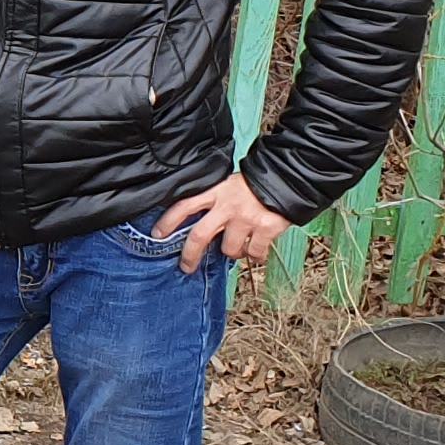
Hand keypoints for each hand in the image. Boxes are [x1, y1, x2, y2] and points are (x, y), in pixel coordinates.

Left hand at [155, 171, 287, 273]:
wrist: (287, 178)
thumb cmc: (256, 185)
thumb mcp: (230, 186)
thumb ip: (216, 202)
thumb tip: (204, 231)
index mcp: (216, 192)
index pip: (185, 205)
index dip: (168, 221)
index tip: (157, 234)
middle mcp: (228, 206)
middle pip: (200, 234)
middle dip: (190, 255)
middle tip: (186, 267)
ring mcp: (246, 218)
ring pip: (229, 249)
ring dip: (234, 252)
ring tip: (241, 245)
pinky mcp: (265, 228)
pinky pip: (254, 253)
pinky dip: (255, 256)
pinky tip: (258, 249)